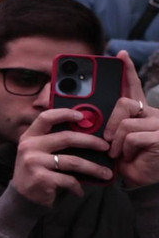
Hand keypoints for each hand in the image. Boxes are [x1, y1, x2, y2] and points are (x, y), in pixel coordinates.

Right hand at [11, 108, 113, 204]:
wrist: (22, 197)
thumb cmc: (37, 171)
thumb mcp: (38, 152)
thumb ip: (53, 141)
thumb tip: (86, 132)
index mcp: (29, 136)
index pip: (46, 118)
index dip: (65, 114)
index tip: (82, 116)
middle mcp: (29, 146)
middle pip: (66, 138)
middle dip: (91, 142)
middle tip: (105, 147)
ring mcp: (34, 162)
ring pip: (73, 161)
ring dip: (93, 168)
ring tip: (106, 173)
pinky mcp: (41, 178)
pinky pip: (68, 180)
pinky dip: (78, 187)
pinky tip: (80, 191)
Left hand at [104, 52, 158, 188]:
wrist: (140, 182)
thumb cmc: (126, 160)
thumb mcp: (112, 139)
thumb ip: (106, 123)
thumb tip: (86, 113)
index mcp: (142, 112)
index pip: (134, 88)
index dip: (127, 71)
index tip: (120, 55)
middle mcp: (153, 115)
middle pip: (124, 104)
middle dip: (110, 121)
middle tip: (105, 137)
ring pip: (125, 122)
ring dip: (116, 141)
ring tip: (117, 152)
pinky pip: (131, 137)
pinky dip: (125, 149)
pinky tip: (128, 157)